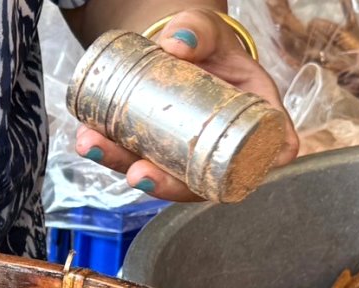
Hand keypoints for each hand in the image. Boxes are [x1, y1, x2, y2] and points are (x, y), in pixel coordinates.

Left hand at [75, 9, 298, 201]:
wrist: (176, 46)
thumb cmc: (206, 42)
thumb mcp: (209, 30)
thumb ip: (198, 29)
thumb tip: (175, 43)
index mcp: (255, 116)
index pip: (270, 150)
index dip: (254, 169)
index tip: (228, 174)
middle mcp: (220, 144)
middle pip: (201, 179)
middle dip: (166, 185)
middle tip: (139, 174)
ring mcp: (185, 153)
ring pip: (160, 174)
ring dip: (124, 167)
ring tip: (96, 147)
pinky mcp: (155, 150)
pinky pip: (134, 158)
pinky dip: (109, 152)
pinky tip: (88, 141)